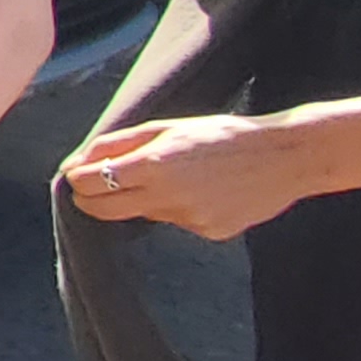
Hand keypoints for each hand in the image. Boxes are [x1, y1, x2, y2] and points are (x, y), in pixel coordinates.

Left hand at [66, 111, 322, 240]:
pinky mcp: (210, 232)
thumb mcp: (166, 127)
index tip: (78, 175)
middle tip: (90, 188)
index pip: (92, 183)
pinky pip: (179, 221)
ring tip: (180, 174)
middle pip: (106, 211)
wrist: (284, 156)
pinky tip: (208, 189)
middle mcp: (168, 197)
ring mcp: (190, 219)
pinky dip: (181, 207)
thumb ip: (117, 144)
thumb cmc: (221, 134)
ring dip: (146, 198)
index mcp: (154, 164)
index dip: (78, 180)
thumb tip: (76, 163)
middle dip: (91, 200)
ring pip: (146, 213)